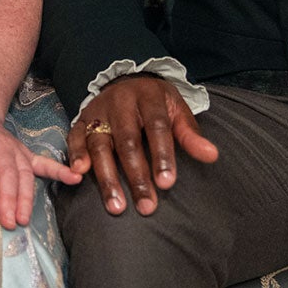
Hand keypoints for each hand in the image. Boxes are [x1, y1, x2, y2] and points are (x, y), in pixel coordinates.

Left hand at [0, 108, 82, 228]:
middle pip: (7, 172)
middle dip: (8, 198)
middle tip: (8, 222)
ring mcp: (14, 149)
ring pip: (25, 172)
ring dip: (27, 195)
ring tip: (23, 219)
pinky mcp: (24, 154)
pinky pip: (44, 163)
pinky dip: (60, 171)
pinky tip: (74, 179)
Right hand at [67, 74, 218, 215]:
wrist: (126, 81)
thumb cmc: (155, 102)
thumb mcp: (176, 109)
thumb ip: (190, 134)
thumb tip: (212, 155)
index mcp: (148, 97)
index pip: (157, 127)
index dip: (162, 155)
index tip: (167, 183)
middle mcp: (120, 103)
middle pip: (127, 141)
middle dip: (137, 175)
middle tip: (146, 206)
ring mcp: (98, 112)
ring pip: (100, 144)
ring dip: (107, 177)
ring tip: (117, 206)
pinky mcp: (81, 120)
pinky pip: (75, 138)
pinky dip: (75, 155)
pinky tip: (79, 174)